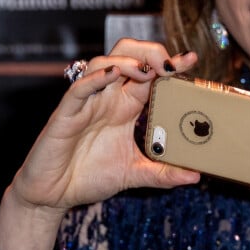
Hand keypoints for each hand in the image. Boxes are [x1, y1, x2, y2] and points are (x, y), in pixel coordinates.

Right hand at [0, 40, 199, 249]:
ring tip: (147, 70)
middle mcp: (109, 96)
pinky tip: (113, 74)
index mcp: (127, 104)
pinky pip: (79, 87)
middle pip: (129, 54)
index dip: (170, 63)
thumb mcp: (134, 173)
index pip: (152, 73)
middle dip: (150, 52)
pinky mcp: (66, 113)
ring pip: (104, 62)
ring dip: (128, 60)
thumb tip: (195, 175)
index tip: (192, 59)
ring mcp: (88, 102)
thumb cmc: (91, 177)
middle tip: (169, 64)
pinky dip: (96, 77)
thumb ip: (163, 173)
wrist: (54, 197)